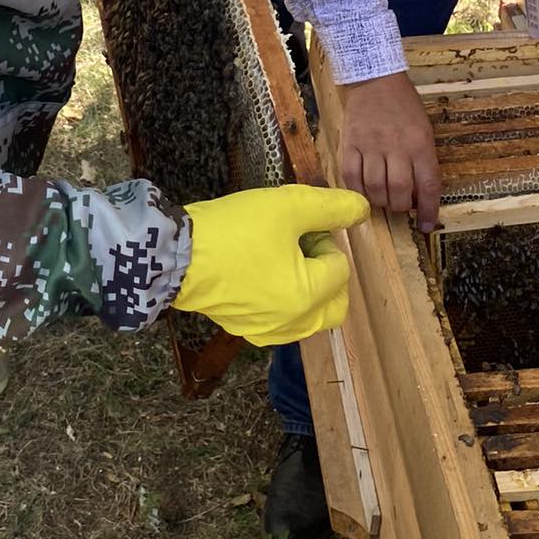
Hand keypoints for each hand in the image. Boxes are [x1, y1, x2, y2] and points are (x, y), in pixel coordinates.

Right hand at [175, 183, 369, 344]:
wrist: (175, 253)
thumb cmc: (234, 229)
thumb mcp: (288, 206)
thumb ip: (331, 208)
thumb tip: (363, 210)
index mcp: (308, 297)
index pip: (340, 267)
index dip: (324, 239)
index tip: (296, 223)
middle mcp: (293, 324)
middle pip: (334, 302)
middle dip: (325, 271)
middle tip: (296, 242)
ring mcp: (267, 332)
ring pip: (309, 313)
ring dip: (306, 286)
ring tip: (276, 254)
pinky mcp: (244, 329)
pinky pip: (281, 319)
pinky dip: (282, 298)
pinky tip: (257, 270)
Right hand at [338, 70, 440, 227]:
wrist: (375, 79)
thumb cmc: (405, 106)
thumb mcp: (424, 130)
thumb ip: (422, 162)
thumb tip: (417, 197)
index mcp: (420, 144)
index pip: (428, 186)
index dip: (427, 211)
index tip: (425, 226)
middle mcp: (396, 147)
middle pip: (398, 192)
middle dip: (400, 207)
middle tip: (399, 205)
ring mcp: (370, 145)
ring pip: (374, 188)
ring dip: (379, 201)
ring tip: (382, 198)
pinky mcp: (349, 144)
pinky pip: (351, 177)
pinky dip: (357, 191)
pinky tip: (363, 191)